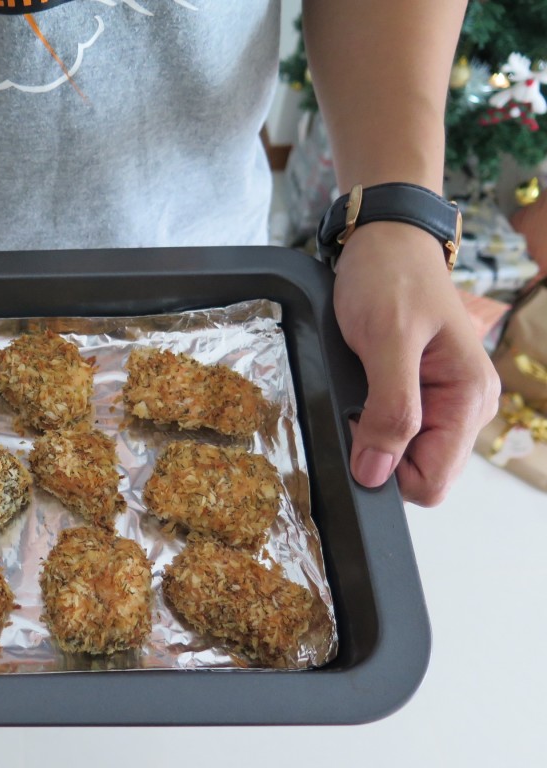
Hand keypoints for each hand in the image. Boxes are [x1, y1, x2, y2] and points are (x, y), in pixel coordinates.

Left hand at [332, 221, 499, 505]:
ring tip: (359, 385)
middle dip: (379, 450)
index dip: (386, 470)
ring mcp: (446, 400)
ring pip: (405, 453)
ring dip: (372, 432)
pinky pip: (396, 428)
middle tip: (355, 401)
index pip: (433, 481)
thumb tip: (376, 473)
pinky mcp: (423, 392)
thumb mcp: (386, 340)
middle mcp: (466, 406)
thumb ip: (390, 408)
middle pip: (419, 472)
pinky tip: (362, 385)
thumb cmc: (389, 278)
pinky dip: (370, 417)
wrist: (385, 240)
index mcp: (469, 398)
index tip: (356, 431)